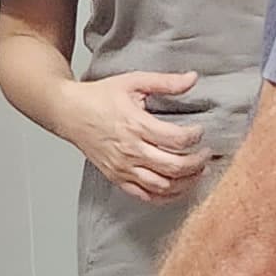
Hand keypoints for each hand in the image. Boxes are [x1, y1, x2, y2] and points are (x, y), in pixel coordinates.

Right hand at [73, 71, 211, 203]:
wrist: (68, 112)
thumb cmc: (99, 97)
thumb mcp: (133, 82)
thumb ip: (165, 82)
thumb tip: (193, 78)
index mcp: (136, 125)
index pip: (176, 139)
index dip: (195, 137)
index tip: (200, 132)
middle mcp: (130, 150)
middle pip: (174, 166)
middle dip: (197, 162)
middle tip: (206, 154)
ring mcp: (123, 168)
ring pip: (163, 186)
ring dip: (186, 182)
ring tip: (197, 171)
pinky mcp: (117, 178)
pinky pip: (146, 196)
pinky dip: (166, 196)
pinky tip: (178, 187)